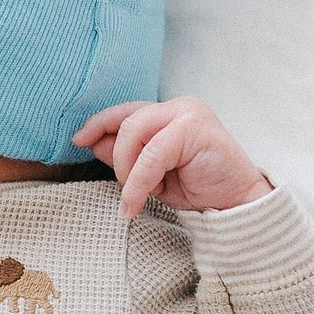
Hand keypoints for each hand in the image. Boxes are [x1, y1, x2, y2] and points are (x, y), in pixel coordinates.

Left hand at [72, 97, 272, 219]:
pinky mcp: (195, 128)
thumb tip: (92, 143)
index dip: (99, 123)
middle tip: (126, 190)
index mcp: (169, 113)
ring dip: (127, 171)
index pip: (126, 112)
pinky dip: (137, 183)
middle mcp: (179, 107)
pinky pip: (150, 155)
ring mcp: (189, 113)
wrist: (236, 206)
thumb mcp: (151, 174)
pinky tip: (133, 204)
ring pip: (135, 133)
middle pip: (126, 121)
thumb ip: (126, 156)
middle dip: (117, 158)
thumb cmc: (197, 189)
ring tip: (135, 197)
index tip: (78, 140)